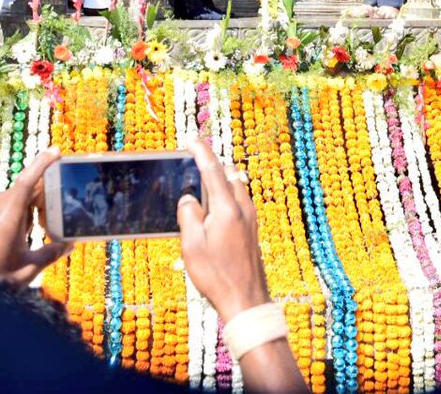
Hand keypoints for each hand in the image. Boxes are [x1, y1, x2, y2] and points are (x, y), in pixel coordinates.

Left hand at [0, 147, 70, 285]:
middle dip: (37, 200)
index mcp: (8, 216)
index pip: (28, 180)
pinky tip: (3, 238)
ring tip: (22, 236)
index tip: (55, 150)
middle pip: (22, 192)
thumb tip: (69, 245)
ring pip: (8, 200)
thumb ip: (49, 254)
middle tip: (45, 220)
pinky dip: (4, 214)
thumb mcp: (25, 270)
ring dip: (19, 210)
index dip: (42, 163)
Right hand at [177, 137, 269, 323]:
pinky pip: (239, 198)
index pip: (212, 169)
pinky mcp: (252, 226)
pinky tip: (212, 209)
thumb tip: (189, 198)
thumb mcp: (192, 246)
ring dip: (219, 179)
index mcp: (226, 207)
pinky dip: (225, 194)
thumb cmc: (216, 275)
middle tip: (192, 162)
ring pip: (235, 185)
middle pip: (227, 172)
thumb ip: (188, 215)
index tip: (191, 140)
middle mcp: (242, 206)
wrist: (246, 299)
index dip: (201, 151)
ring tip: (200, 187)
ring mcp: (250, 216)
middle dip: (211, 164)